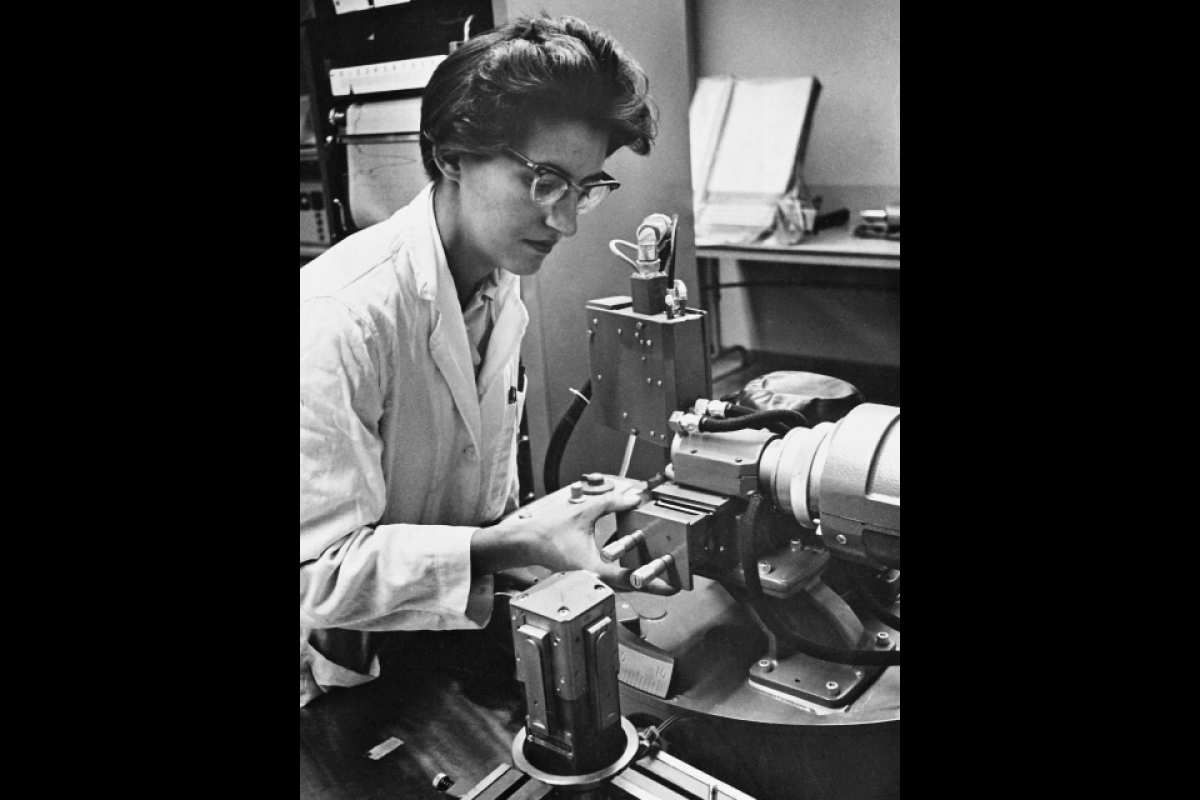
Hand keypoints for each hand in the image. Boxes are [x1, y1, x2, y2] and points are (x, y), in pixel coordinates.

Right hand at [474, 485, 678, 596]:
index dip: (650, 582)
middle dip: (651, 584)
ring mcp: (589, 579)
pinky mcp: (587, 575)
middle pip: (629, 587)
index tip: (670, 585)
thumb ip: (610, 504)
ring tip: (660, 574)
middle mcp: (592, 578)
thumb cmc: (547, 532)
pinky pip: (611, 579)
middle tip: (673, 583)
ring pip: (620, 585)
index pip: (626, 579)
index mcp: (591, 568)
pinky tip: (636, 564)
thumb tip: (633, 497)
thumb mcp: (583, 513)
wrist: (526, 542)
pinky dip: (626, 574)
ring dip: (639, 580)